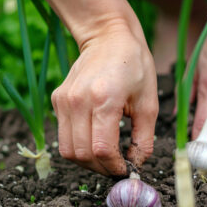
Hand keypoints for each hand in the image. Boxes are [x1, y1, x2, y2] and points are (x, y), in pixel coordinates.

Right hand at [51, 27, 157, 175]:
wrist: (109, 38)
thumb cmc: (135, 67)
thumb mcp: (149, 103)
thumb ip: (144, 139)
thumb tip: (137, 164)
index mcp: (104, 100)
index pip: (101, 150)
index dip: (114, 166)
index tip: (126, 169)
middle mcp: (78, 101)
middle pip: (82, 155)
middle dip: (101, 168)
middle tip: (117, 167)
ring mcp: (64, 101)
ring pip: (68, 150)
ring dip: (87, 162)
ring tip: (107, 158)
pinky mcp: (57, 100)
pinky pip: (64, 136)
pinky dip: (79, 147)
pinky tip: (96, 140)